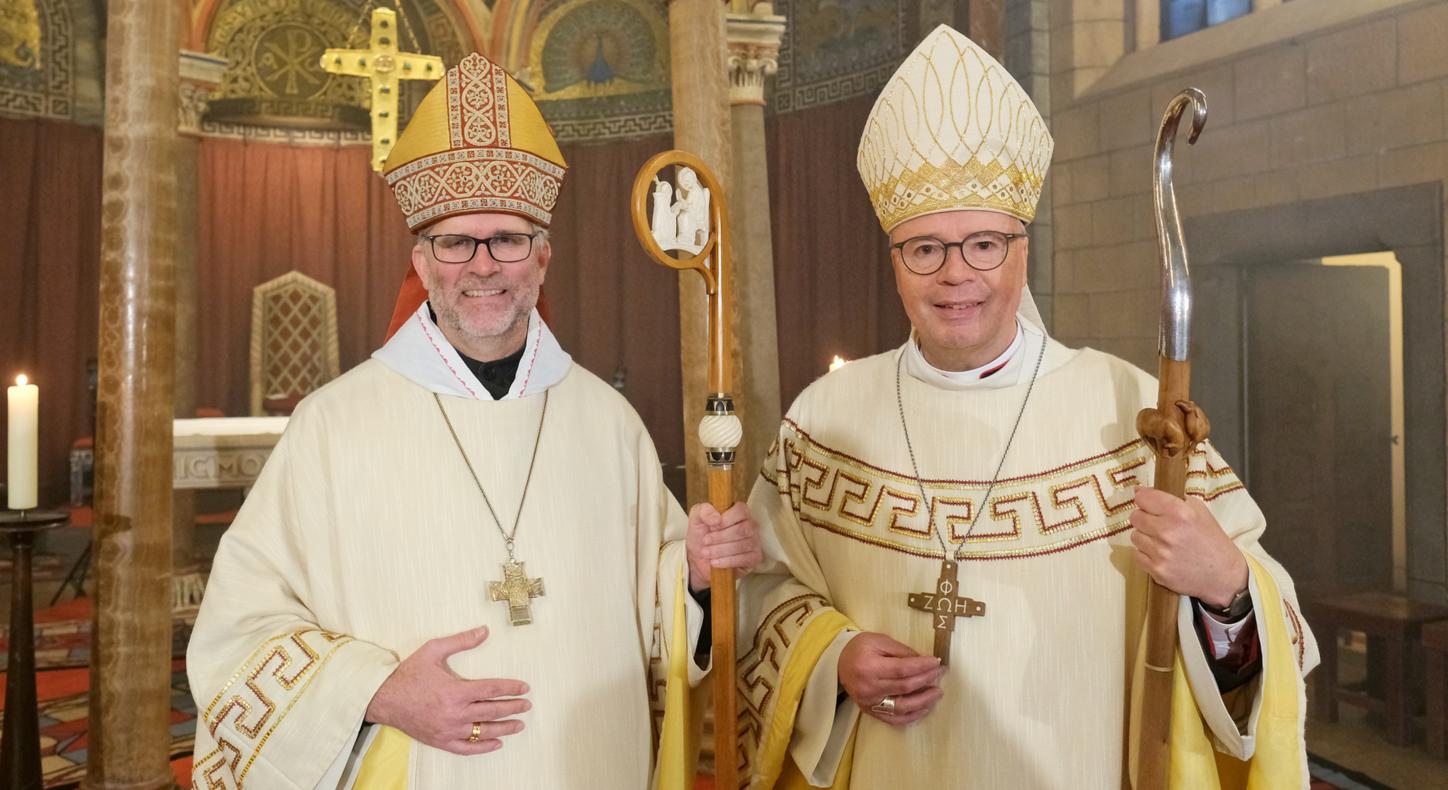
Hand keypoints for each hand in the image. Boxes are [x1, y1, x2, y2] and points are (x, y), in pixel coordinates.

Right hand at [365, 626, 530, 754]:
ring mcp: (448, 729)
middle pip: (492, 711)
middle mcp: (455, 712)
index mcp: (456, 690)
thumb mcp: (433, 650)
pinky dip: (483, 747)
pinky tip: (497, 743)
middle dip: (513, 707)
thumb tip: (485, 630)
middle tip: (527, 705)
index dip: (511, 688)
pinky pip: (467, 748)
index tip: (524, 688)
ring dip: (505, 728)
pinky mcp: (441, 741)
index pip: (492, 689)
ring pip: (484, 731)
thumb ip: (461, 640)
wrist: (384, 698)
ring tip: (519, 725)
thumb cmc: (409, 674)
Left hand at [686, 502, 763, 591]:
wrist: (698, 558)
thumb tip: (717, 518)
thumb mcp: (696, 519)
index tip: (712, 526)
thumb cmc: (701, 535)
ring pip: (743, 545)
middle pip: (742, 529)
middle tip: (705, 541)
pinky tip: (715, 562)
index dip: (727, 519)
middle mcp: (750, 525)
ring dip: (721, 550)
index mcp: (739, 512)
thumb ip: (703, 511)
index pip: (741, 510)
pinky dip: (727, 561)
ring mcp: (754, 542)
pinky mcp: (754, 558)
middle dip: (721, 537)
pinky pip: (745, 559)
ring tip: (706, 553)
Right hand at [838, 632, 943, 725]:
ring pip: (902, 707)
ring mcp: (869, 702)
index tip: (937, 662)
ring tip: (936, 693)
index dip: (922, 667)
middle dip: (926, 680)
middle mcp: (869, 687)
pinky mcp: (870, 711)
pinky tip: (924, 708)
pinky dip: (911, 716)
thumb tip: (923, 660)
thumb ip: (901, 651)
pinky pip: (894, 719)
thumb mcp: (879, 640)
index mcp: (869, 667)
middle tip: (939, 674)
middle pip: (905, 687)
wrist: (837, 663)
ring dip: (923, 701)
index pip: (902, 669)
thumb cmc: (859, 648)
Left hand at [1130, 486, 1247, 606]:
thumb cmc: (1211, 539)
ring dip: (1146, 537)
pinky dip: (1147, 554)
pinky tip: (1162, 554)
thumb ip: (1170, 498)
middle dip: (1145, 518)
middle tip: (1158, 524)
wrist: (1224, 574)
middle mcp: (1167, 532)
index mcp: (1180, 513)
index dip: (1144, 499)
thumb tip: (1139, 490)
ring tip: (1163, 541)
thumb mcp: (1199, 510)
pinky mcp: (1157, 571)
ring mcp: (1161, 553)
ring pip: (1135, 536)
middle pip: (1135, 517)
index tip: (1148, 503)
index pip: (1143, 498)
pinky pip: (1138, 555)